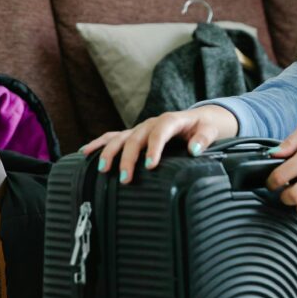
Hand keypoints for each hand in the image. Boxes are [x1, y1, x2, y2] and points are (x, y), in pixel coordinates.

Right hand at [80, 104, 237, 183]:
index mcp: (171, 120)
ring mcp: (140, 128)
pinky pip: (113, 137)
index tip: (150, 165)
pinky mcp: (134, 134)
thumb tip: (195, 149)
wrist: (198, 119)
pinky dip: (99, 143)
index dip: (154, 147)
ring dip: (109, 152)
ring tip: (102, 169)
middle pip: (136, 138)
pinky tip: (86, 152)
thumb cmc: (203, 127)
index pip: (160, 132)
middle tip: (125, 178)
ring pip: (120, 137)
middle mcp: (151, 123)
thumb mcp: (210, 130)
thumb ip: (204, 138)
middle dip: (128, 158)